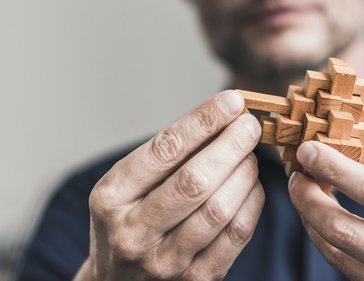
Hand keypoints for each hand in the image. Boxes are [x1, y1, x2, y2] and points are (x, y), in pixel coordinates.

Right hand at [74, 90, 264, 280]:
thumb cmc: (127, 222)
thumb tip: (221, 114)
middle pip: (195, 180)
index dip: (204, 121)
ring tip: (249, 155)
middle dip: (231, 145)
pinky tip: (251, 185)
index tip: (231, 101)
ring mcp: (165, 262)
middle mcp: (134, 232)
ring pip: (220, 208)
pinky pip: (236, 234)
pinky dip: (252, 202)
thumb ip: (166, 155)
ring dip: (245, 172)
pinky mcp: (196, 279)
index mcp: (111, 198)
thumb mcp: (125, 187)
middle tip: (250, 125)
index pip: (166, 149)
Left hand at [288, 119, 363, 280]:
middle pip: (345, 230)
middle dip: (308, 197)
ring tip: (302, 190)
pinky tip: (318, 218)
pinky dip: (322, 240)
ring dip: (309, 218)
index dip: (337, 170)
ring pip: (337, 253)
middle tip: (295, 172)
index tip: (309, 148)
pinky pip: (343, 270)